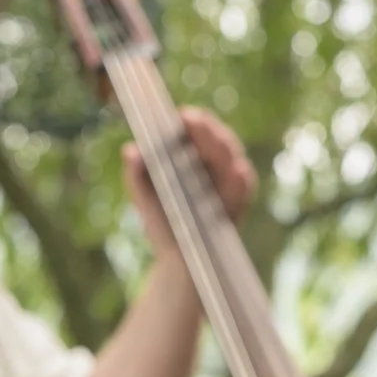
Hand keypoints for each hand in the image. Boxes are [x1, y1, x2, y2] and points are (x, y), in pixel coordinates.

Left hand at [124, 106, 256, 251]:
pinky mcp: (238, 206)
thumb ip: (137, 174)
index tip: (183, 115)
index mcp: (195, 158)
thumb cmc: (162, 222)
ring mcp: (229, 186)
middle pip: (219, 141)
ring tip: (216, 140)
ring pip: (233, 159)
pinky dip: (242, 180)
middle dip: (209, 130)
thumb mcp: (144, 197)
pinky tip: (237, 170)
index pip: (200, 131)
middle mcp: (215, 168)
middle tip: (194, 122)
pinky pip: (245, 189)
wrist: (177, 262)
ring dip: (225, 147)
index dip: (195, 121)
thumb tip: (130, 150)